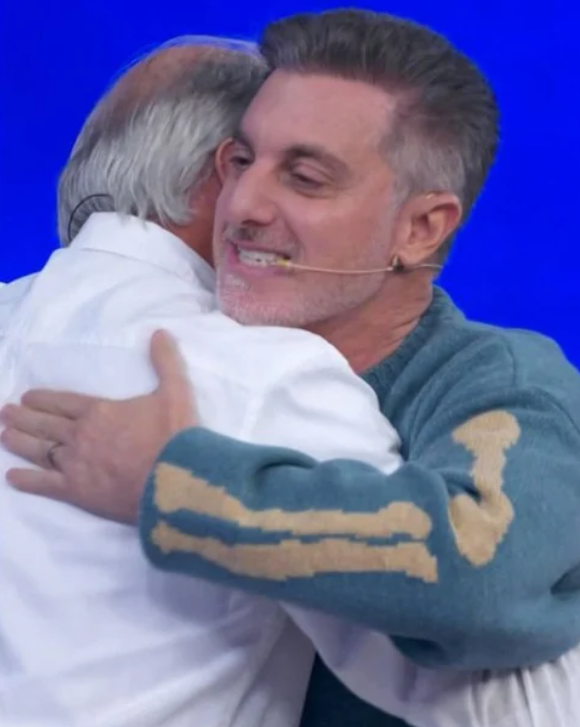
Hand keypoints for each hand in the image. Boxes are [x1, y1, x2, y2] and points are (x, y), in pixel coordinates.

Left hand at [0, 330, 196, 523]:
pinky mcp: (77, 492)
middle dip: (24, 417)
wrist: (174, 479)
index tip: (27, 397)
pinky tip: (12, 477)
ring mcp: (75, 464)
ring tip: (4, 435)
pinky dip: (26, 481)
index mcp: (99, 411)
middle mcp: (80, 435)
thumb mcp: (175, 391)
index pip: (63, 402)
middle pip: (46, 424)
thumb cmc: (174, 435)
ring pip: (39, 450)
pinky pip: (44, 485)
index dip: (44, 399)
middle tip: (6, 413)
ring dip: (20, 442)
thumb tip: (160, 332)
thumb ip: (165, 362)